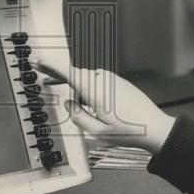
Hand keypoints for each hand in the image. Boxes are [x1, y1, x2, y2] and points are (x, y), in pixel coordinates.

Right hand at [36, 62, 175, 153]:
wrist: (155, 128)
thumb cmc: (130, 131)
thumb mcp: (98, 132)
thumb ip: (78, 117)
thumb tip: (69, 104)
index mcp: (95, 91)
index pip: (68, 74)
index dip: (51, 66)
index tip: (38, 61)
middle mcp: (103, 81)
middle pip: (76, 75)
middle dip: (59, 75)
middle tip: (42, 72)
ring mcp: (113, 80)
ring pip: (87, 79)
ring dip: (79, 86)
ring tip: (81, 103)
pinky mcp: (119, 82)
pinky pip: (98, 82)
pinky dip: (91, 88)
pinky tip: (96, 104)